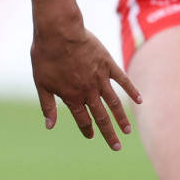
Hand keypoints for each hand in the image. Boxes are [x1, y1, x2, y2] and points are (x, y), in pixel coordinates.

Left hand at [32, 14, 141, 149]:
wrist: (59, 32)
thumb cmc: (46, 56)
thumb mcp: (41, 83)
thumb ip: (47, 106)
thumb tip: (49, 126)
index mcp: (72, 97)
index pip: (82, 120)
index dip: (87, 130)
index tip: (92, 137)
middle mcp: (89, 91)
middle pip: (101, 117)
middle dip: (109, 134)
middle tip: (116, 147)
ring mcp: (100, 78)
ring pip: (114, 103)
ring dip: (121, 119)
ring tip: (128, 131)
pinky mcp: (108, 64)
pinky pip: (123, 80)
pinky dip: (132, 91)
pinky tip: (139, 101)